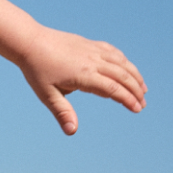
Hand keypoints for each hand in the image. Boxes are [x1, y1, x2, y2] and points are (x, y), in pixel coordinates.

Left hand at [17, 27, 145, 134]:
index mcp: (84, 75)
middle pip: (123, 76)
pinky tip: (127, 68)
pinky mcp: (90, 43)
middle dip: (135, 91)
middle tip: (142, 104)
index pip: (113, 90)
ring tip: (142, 89)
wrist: (30, 41)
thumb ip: (62, 112)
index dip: (127, 100)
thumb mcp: (47, 94)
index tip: (137, 109)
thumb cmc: (36, 70)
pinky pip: (113, 52)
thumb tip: (71, 132)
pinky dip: (124, 61)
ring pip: (122, 62)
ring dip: (134, 76)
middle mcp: (93, 61)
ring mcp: (93, 50)